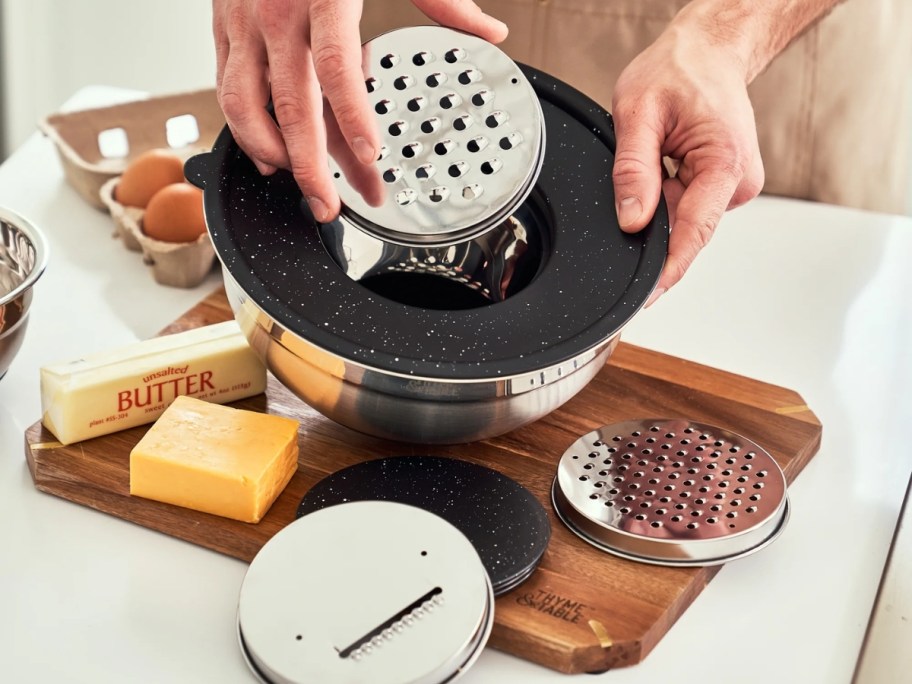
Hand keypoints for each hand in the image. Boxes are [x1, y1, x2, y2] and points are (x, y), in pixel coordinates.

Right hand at [213, 0, 507, 221]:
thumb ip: (445, 0)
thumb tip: (491, 32)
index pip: (336, 67)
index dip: (351, 116)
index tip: (371, 157)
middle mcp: (277, 12)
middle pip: (291, 104)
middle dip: (312, 166)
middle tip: (332, 207)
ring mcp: (244, 20)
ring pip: (246, 103)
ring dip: (271, 153)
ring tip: (299, 186)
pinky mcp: (223, 25)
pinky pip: (226, 87)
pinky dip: (244, 126)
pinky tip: (267, 153)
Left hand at [611, 24, 763, 304]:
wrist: (709, 51)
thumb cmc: (681, 69)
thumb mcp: (637, 112)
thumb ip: (632, 170)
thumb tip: (631, 220)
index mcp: (724, 162)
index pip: (693, 232)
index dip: (666, 269)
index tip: (645, 297)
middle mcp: (737, 181)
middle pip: (684, 228)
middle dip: (652, 221)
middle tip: (641, 170)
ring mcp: (732, 186)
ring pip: (683, 219)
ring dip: (659, 202)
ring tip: (657, 153)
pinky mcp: (723, 186)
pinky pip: (686, 206)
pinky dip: (666, 195)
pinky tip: (665, 163)